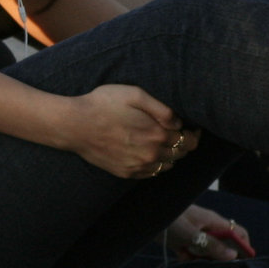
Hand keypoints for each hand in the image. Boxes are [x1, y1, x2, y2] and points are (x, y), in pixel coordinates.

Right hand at [61, 84, 198, 177]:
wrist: (74, 125)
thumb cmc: (104, 104)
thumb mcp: (135, 94)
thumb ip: (162, 109)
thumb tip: (179, 122)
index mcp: (157, 134)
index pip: (189, 141)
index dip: (193, 133)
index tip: (191, 127)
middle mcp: (151, 154)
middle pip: (180, 154)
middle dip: (183, 143)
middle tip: (178, 132)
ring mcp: (138, 166)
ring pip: (167, 165)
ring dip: (170, 155)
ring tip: (163, 141)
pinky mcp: (126, 173)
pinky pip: (151, 172)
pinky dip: (155, 164)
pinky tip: (148, 152)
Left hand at [166, 205, 253, 260]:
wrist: (143, 213)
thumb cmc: (170, 219)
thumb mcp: (191, 234)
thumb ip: (212, 245)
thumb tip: (233, 256)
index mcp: (214, 222)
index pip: (237, 233)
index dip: (244, 247)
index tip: (242, 265)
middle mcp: (207, 228)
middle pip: (222, 246)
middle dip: (219, 259)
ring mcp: (195, 234)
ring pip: (206, 252)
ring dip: (202, 261)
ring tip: (195, 267)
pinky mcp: (182, 241)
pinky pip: (191, 253)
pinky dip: (188, 259)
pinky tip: (182, 262)